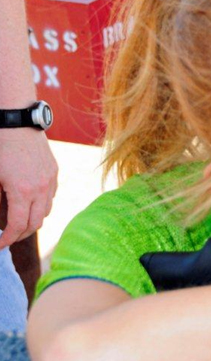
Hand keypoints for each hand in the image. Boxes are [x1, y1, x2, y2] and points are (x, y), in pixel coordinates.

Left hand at [0, 128, 57, 247]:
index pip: (18, 226)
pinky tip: (30, 204)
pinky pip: (51, 196)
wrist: (17, 120)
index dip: (7, 239)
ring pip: (46, 211)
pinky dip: (41, 206)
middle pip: (35, 224)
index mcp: (22, 191)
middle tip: (8, 238)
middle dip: (20, 235)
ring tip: (19, 223)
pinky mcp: (53, 171)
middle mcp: (41, 188)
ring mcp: (50, 179)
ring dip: (32, 221)